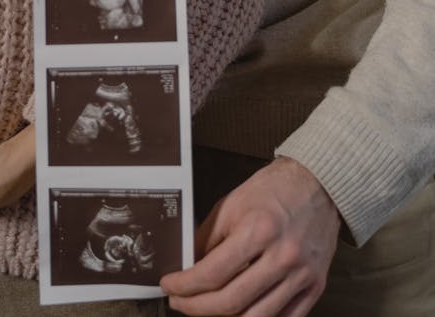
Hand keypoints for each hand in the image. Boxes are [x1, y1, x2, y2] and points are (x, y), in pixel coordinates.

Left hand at [161, 158, 339, 315]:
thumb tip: (187, 266)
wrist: (317, 183)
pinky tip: (241, 314)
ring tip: (207, 309)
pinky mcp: (315, 287)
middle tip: (180, 302)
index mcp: (258, 229)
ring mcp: (301, 275)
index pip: (212, 273)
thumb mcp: (232, 204)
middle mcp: (282, 256)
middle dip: (197, 307)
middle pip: (231, 302)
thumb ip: (208, 237)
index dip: (185, 285)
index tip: (170, 286)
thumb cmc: (275, 189)